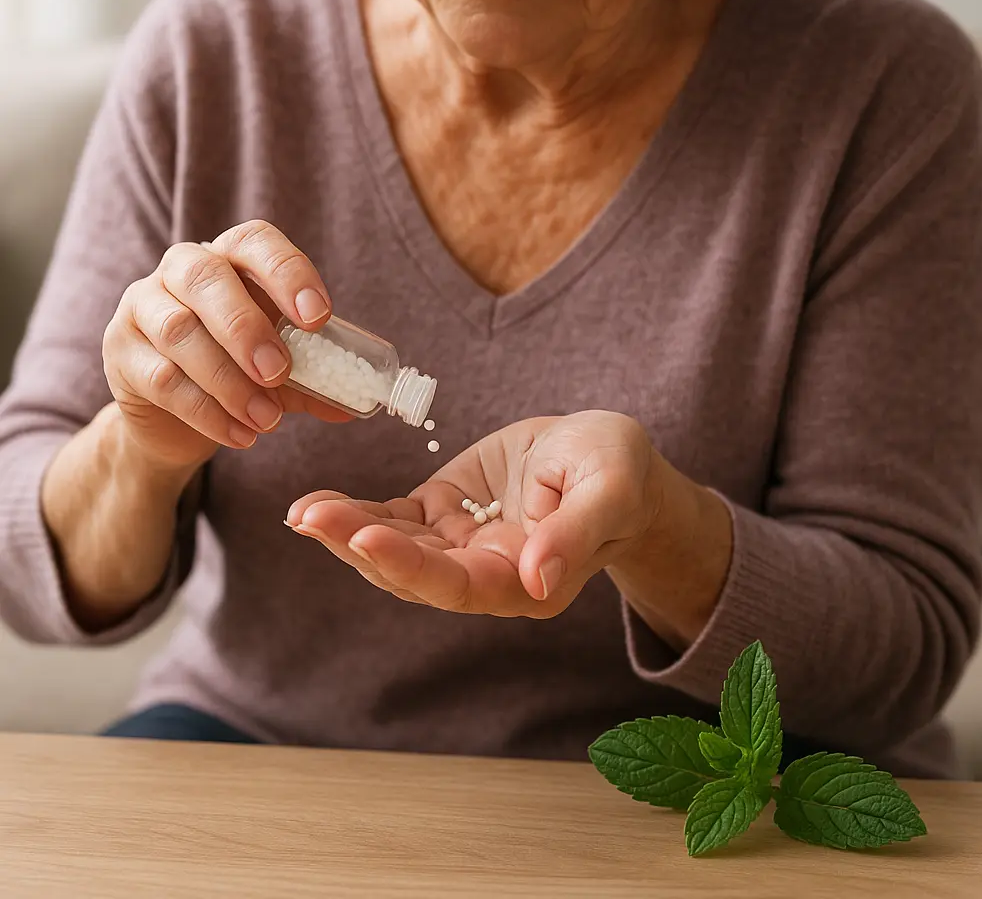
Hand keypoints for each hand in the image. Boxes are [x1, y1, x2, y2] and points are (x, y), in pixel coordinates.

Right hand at [102, 220, 348, 472]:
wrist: (175, 417)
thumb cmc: (239, 372)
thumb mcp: (282, 371)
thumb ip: (317, 378)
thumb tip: (357, 399)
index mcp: (230, 258)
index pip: (255, 242)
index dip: (287, 273)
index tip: (318, 317)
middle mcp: (180, 269)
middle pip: (206, 279)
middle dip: (247, 328)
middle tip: (280, 372)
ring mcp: (142, 307)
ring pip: (179, 332)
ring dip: (229, 381)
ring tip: (268, 419)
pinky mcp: (120, 352)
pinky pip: (161, 378)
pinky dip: (207, 412)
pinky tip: (241, 435)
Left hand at [286, 411, 669, 617]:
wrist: (607, 455)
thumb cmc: (619, 471)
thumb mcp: (609, 489)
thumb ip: (573, 534)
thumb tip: (536, 579)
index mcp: (529, 582)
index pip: (459, 585)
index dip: (410, 566)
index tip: (365, 537)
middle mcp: (487, 576)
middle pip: (412, 574)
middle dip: (358, 547)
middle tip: (310, 516)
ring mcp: (461, 546)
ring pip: (394, 550)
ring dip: (346, 532)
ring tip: (303, 510)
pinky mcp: (444, 514)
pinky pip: (395, 520)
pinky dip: (358, 513)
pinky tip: (319, 502)